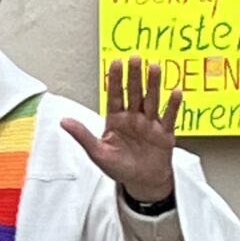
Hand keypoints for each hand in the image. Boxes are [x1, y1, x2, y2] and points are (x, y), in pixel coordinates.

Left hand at [62, 58, 183, 206]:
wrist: (142, 182)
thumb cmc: (119, 167)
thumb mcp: (98, 152)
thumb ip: (83, 136)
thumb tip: (63, 121)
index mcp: (116, 119)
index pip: (114, 96)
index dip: (115, 80)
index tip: (116, 63)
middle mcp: (133, 117)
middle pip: (134, 93)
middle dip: (134, 76)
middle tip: (135, 58)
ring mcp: (149, 124)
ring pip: (151, 101)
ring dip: (153, 85)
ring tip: (155, 68)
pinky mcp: (164, 134)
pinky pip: (169, 118)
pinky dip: (172, 106)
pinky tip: (175, 92)